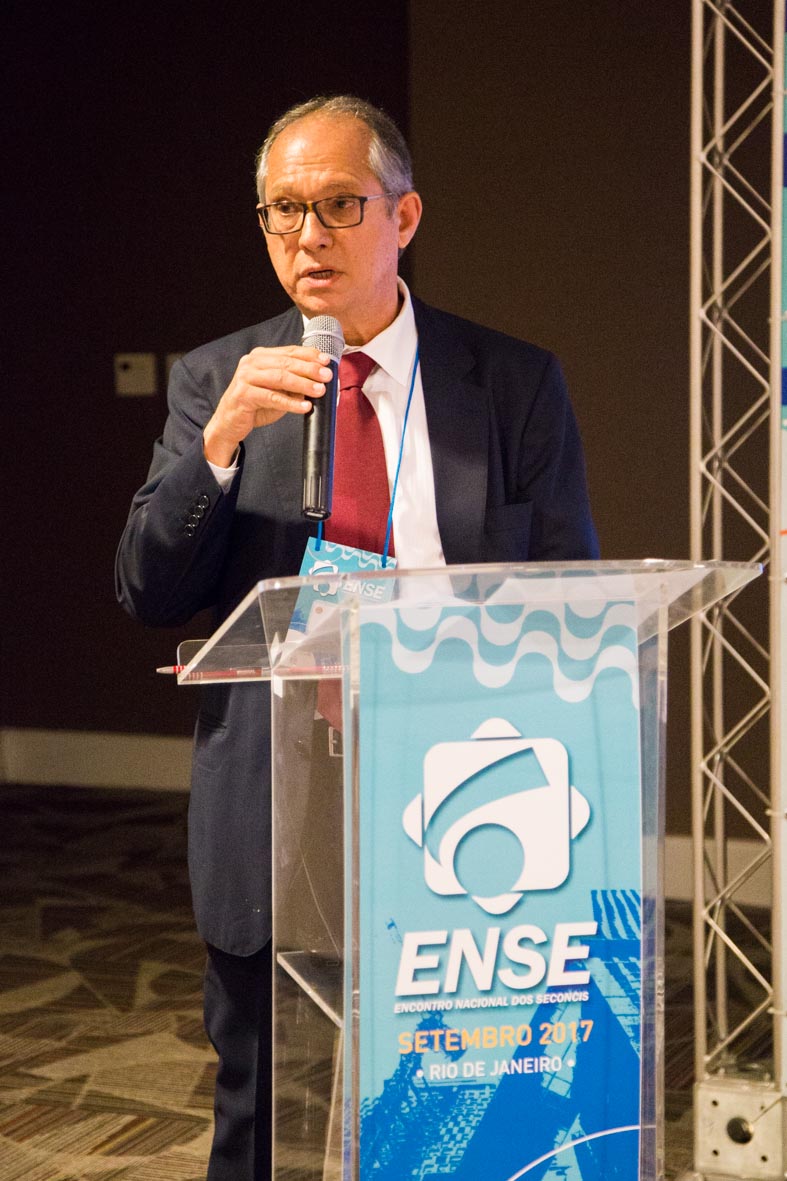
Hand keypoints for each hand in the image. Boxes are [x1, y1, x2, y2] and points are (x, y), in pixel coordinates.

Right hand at [203, 345, 333, 466]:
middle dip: (310, 369)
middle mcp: (252, 363)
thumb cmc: (255, 405)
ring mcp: (246, 377)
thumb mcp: (278, 391)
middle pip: (286, 363)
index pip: (289, 352)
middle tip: (327, 376)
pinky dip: (290, 402)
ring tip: (319, 391)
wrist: (230, 423)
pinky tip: (304, 407)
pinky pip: (271, 397)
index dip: (309, 355)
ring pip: (280, 378)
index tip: (326, 361)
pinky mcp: (243, 394)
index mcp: (261, 357)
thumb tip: (319, 380)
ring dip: (303, 384)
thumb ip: (294, 383)